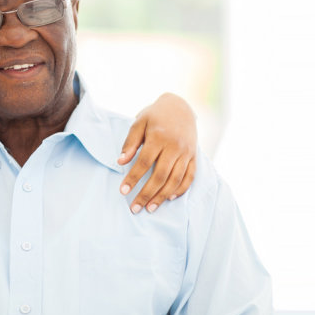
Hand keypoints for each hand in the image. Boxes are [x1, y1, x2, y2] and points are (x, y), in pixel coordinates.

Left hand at [119, 92, 199, 213]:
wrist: (180, 107)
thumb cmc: (155, 115)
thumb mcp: (139, 122)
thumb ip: (130, 142)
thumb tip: (121, 162)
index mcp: (159, 137)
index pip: (144, 162)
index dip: (133, 178)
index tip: (123, 191)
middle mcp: (175, 146)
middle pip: (160, 175)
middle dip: (147, 194)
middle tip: (135, 208)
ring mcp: (186, 153)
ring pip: (175, 179)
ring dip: (162, 196)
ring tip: (150, 208)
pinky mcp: (194, 156)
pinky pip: (190, 176)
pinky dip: (181, 189)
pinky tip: (169, 198)